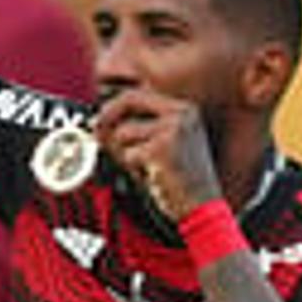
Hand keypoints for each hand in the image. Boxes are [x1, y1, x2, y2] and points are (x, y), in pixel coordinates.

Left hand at [93, 89, 222, 221]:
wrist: (203, 206)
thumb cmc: (182, 179)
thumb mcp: (163, 144)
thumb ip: (137, 127)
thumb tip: (100, 120)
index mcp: (185, 110)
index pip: (137, 95)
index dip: (112, 106)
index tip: (100, 119)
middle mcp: (181, 115)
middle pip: (127, 102)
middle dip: (107, 118)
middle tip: (98, 135)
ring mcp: (173, 130)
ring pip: (123, 132)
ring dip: (126, 153)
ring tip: (147, 167)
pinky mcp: (162, 149)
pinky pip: (128, 154)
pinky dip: (134, 170)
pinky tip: (153, 176)